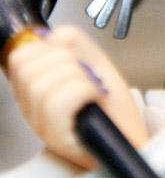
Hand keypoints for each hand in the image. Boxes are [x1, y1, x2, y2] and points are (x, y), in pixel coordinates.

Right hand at [7, 25, 147, 168]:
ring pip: (40, 82)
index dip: (51, 48)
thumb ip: (75, 44)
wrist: (131, 143)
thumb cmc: (115, 110)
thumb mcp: (96, 66)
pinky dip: (82, 90)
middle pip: (26, 65)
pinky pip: (56, 99)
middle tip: (86, 78)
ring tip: (92, 91)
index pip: (20, 56)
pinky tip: (93, 98)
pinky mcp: (55, 138)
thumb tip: (53, 34)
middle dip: (65, 61)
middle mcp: (30, 108)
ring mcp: (40, 125)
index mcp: (34, 88)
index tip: (74, 62)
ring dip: (77, 78)